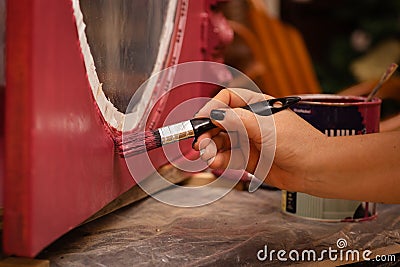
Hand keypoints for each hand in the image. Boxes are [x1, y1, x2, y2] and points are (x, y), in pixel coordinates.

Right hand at [193, 88, 325, 192]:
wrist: (315, 170)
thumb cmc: (299, 143)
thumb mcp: (265, 127)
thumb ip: (237, 120)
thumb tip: (214, 115)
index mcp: (257, 105)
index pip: (228, 99)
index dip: (212, 107)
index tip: (201, 119)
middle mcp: (251, 121)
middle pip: (220, 122)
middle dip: (208, 132)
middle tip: (200, 144)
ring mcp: (249, 140)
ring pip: (222, 142)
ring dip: (212, 149)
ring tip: (208, 156)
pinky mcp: (249, 159)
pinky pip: (228, 157)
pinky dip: (220, 160)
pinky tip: (216, 163)